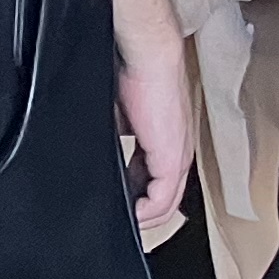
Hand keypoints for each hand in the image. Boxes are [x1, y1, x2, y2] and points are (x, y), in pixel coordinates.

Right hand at [115, 27, 194, 247]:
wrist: (147, 53)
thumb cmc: (134, 71)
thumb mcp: (120, 112)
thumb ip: (116, 135)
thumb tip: (100, 148)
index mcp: (166, 139)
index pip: (156, 180)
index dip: (139, 199)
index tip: (121, 207)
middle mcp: (178, 151)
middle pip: (166, 198)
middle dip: (143, 215)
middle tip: (123, 223)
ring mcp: (178, 155)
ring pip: (168, 203)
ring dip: (146, 217)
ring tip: (127, 224)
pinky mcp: (172, 156)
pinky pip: (163, 198)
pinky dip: (147, 212)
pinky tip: (131, 215)